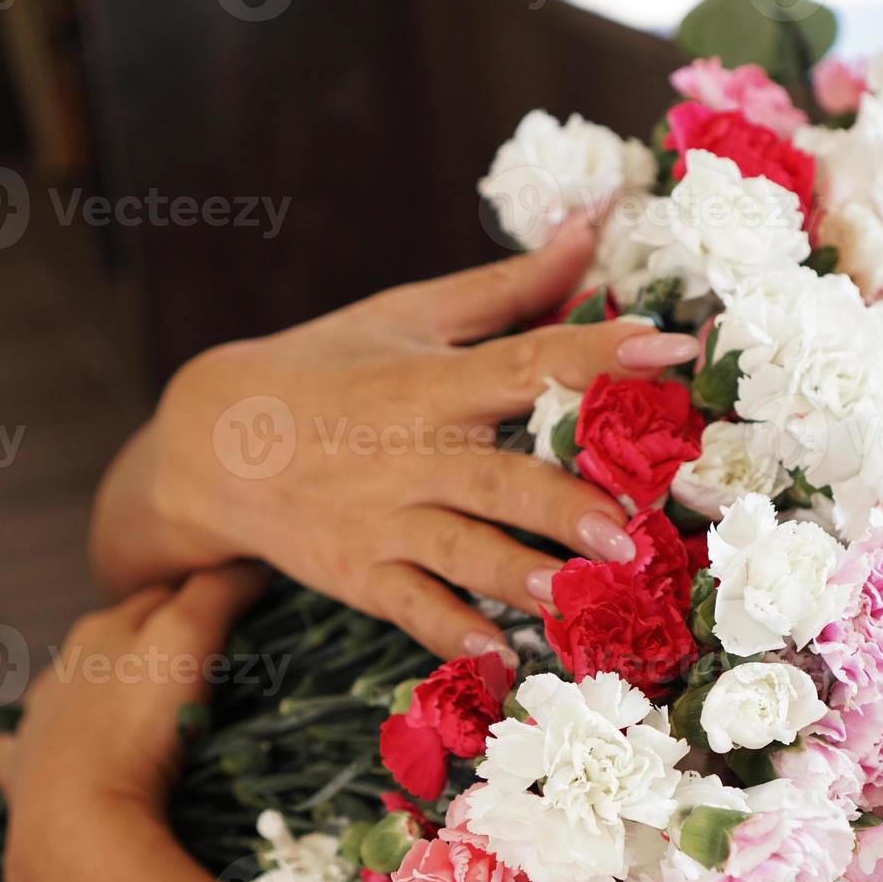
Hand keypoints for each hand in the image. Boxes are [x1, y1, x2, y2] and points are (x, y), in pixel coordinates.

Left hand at [0, 565, 290, 881]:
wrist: (78, 817)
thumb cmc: (137, 720)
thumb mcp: (188, 637)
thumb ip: (218, 589)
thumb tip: (252, 561)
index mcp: (103, 629)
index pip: (162, 596)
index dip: (201, 599)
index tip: (237, 614)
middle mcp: (65, 667)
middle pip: (116, 638)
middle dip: (151, 642)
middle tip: (200, 665)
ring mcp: (37, 720)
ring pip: (66, 687)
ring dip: (96, 688)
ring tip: (137, 713)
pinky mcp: (20, 770)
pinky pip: (8, 745)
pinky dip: (18, 739)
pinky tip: (32, 746)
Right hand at [91, 214, 699, 658]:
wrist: (211, 442)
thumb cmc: (328, 367)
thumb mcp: (409, 315)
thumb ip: (508, 285)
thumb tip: (590, 225)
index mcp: (432, 382)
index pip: (526, 361)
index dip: (598, 352)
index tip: (671, 347)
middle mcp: (412, 452)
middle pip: (497, 477)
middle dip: (560, 502)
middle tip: (627, 528)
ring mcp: (382, 519)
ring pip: (460, 550)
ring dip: (519, 575)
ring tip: (578, 598)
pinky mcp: (358, 573)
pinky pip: (410, 606)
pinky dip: (450, 630)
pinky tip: (496, 656)